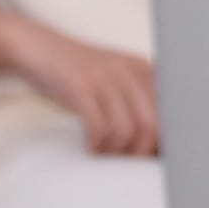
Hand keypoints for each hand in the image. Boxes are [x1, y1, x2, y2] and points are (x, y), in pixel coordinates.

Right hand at [13, 24, 161, 157]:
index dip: (165, 140)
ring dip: (115, 150)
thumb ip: (139, 103)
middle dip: (140, 151)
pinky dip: (96, 143)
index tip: (152, 155)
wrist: (38, 47)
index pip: (170, 112)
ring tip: (104, 151)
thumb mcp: (116, 80)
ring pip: (124, 130)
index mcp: (145, 70)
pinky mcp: (80, 86)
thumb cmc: (79, 74)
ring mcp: (104, 77)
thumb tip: (159, 145)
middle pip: (151, 125)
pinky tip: (91, 145)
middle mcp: (129, 71)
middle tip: (126, 159)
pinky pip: (97, 126)